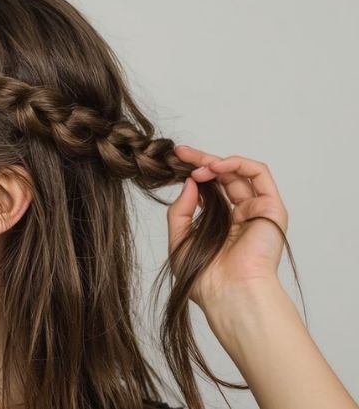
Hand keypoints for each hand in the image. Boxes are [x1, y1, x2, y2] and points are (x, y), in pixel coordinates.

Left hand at [167, 145, 289, 310]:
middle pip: (223, 177)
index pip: (209, 189)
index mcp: (222, 224)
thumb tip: (188, 181)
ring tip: (196, 167)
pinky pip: (259, 174)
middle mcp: (241, 216)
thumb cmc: (204, 277)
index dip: (193, 172)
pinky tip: (215, 167)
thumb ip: (180, 210)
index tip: (174, 161)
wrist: (228, 293)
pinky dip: (237, 164)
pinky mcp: (271, 209)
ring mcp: (257, 211)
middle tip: (181, 153)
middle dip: (201, 161)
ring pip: (239, 173)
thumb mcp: (179, 239)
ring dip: (215, 163)